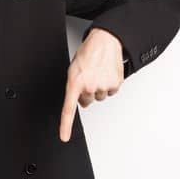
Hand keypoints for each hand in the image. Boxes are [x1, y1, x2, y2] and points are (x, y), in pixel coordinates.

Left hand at [59, 27, 124, 141]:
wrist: (105, 41)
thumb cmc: (89, 53)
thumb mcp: (74, 69)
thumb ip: (74, 85)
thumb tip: (76, 98)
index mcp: (74, 83)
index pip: (68, 108)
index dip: (66, 125)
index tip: (65, 136)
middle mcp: (89, 87)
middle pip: (86, 101)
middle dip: (86, 92)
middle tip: (88, 78)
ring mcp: (102, 87)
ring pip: (99, 96)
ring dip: (98, 87)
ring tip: (98, 72)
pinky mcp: (114, 85)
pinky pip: (110, 92)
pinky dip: (109, 85)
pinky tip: (106, 73)